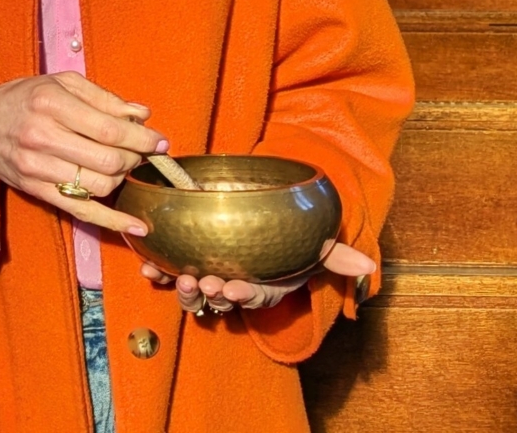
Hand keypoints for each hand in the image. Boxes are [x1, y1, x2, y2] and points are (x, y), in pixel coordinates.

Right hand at [0, 72, 166, 238]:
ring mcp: (38, 168)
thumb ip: (102, 97)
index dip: (142, 138)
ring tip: (120, 166)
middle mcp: (42, 136)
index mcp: (51, 103)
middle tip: (139, 151)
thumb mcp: (59, 82)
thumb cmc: (22, 98)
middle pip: (108, 161)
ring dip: (121, 179)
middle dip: (134, 158)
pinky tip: (137, 226)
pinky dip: (112, 222)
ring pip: (99, 187)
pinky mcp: (36, 191)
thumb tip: (142, 114)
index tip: (159, 141)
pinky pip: (81, 212)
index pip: (110, 129)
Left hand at [140, 239, 376, 316]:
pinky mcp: (183, 262)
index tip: (235, 290)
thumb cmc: (287, 238)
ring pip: (192, 292)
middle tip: (203, 284)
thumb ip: (336, 254)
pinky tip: (148, 267)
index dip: (244, 295)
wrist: (262, 218)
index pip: (254, 295)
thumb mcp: (314, 244)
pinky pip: (167, 273)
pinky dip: (157, 272)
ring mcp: (206, 275)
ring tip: (180, 278)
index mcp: (260, 284)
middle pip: (218, 298)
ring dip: (183, 288)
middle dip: (209, 294)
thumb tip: (369, 267)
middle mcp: (232, 284)